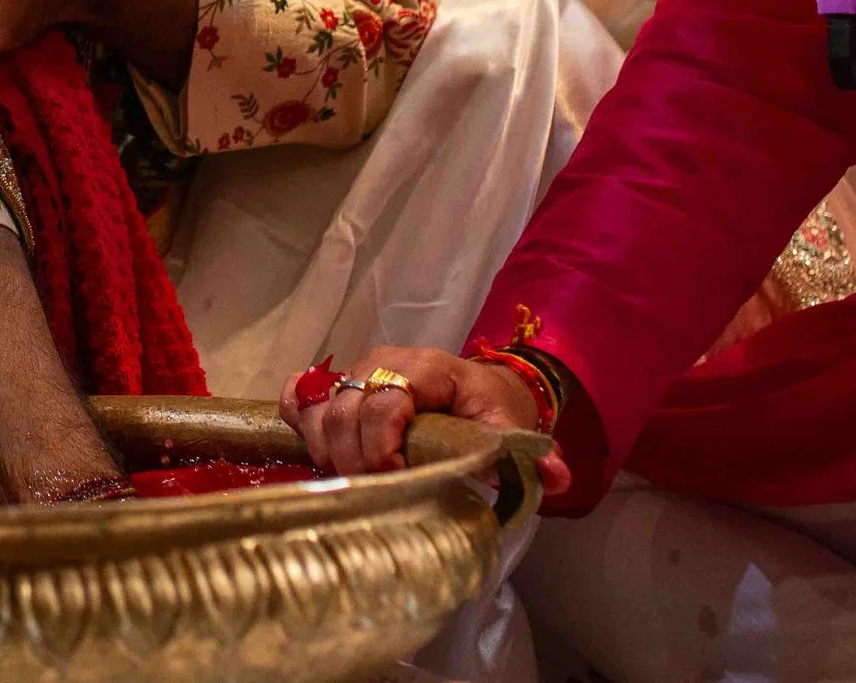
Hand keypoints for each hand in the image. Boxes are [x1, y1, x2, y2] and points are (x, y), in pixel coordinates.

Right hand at [280, 346, 572, 493]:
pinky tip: (317, 448)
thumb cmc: (491, 407)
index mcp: (427, 368)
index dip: (382, 444)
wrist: (479, 388)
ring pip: (320, 410)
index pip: (385, 398)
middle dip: (355, 460)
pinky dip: (301, 420)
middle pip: (346, 411)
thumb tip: (554, 477)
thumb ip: (530, 454)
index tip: (397, 478)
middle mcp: (382, 362)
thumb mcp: (512, 427)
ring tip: (357, 481)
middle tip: (377, 492)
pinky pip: (301, 395)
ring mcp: (355, 372)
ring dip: (329, 452)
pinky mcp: (338, 385)